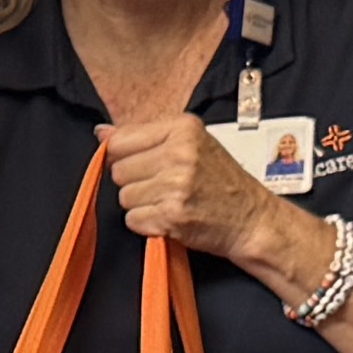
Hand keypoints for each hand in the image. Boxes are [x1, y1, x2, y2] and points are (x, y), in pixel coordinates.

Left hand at [102, 106, 291, 268]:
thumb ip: (145, 137)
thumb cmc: (221, 181)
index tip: (142, 165)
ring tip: (169, 201)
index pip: (120, 140)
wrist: (251, 219)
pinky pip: (133, 219)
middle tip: (163, 186)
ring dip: (141, 204)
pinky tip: (169, 217)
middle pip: (118, 170)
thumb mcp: (191, 144)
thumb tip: (101, 132)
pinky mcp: (172, 215)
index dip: (123, 157)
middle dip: (134, 182)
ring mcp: (176, 185)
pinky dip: (147, 223)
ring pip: (124, 196)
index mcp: (183, 128)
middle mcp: (180, 153)